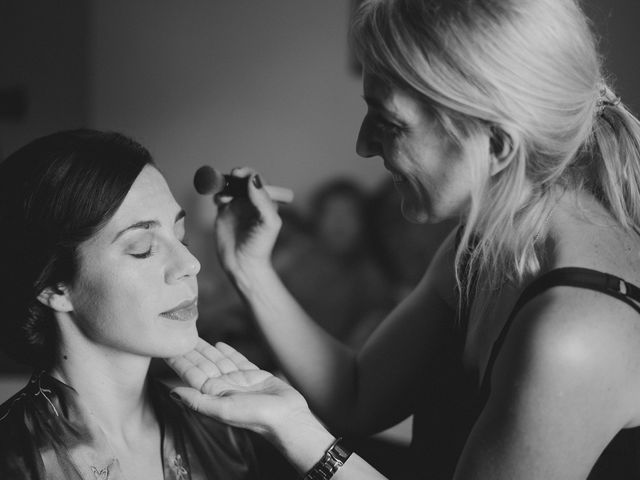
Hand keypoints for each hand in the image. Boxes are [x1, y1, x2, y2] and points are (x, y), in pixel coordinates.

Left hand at [165, 339, 312, 437]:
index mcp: (214, 396)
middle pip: (203, 365)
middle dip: (191, 351)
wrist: (287, 416)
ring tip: (195, 336)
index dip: (180, 362)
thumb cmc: (256, 417)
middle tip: (178, 334)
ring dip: (207, 348)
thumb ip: (197, 401)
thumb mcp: (223, 409)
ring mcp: (238, 381)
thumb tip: (171, 393)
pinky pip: (237, 360)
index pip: (192, 375)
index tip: (166, 349)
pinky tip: (219, 343)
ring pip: (218, 360)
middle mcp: (224, 388)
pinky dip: (228, 351)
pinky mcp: (254, 375)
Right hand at [214, 167, 282, 272]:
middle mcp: (252, 202)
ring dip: (227, 184)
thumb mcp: (268, 223)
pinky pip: (220, 196)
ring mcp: (237, 206)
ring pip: (230, 186)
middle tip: (233, 175)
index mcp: (266, 202)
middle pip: (243, 180)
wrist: (242, 264)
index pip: (259, 181)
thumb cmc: (260, 246)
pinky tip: (219, 201)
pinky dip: (218, 193)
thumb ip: (263, 201)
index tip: (242, 174)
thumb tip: (253, 179)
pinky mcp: (224, 212)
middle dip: (237, 176)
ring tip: (226, 196)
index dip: (250, 174)